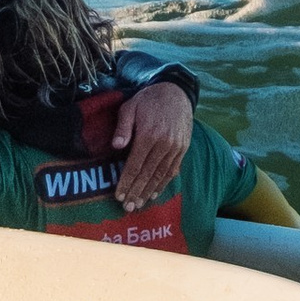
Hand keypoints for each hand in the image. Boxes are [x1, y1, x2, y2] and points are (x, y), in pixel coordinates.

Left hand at [111, 75, 192, 208]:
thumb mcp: (130, 107)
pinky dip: (163, 184)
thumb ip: (123, 127)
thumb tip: (116, 146)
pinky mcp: (183, 149)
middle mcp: (164, 144)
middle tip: (127, 207)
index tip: (118, 195)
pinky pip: (172, 170)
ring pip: (160, 175)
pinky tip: (154, 193)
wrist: (175, 92)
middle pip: (147, 174)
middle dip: (136, 192)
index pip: (135, 165)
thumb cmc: (148, 100)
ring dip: (149, 192)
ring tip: (139, 204)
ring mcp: (176, 148)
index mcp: (149, 135)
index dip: (126, 182)